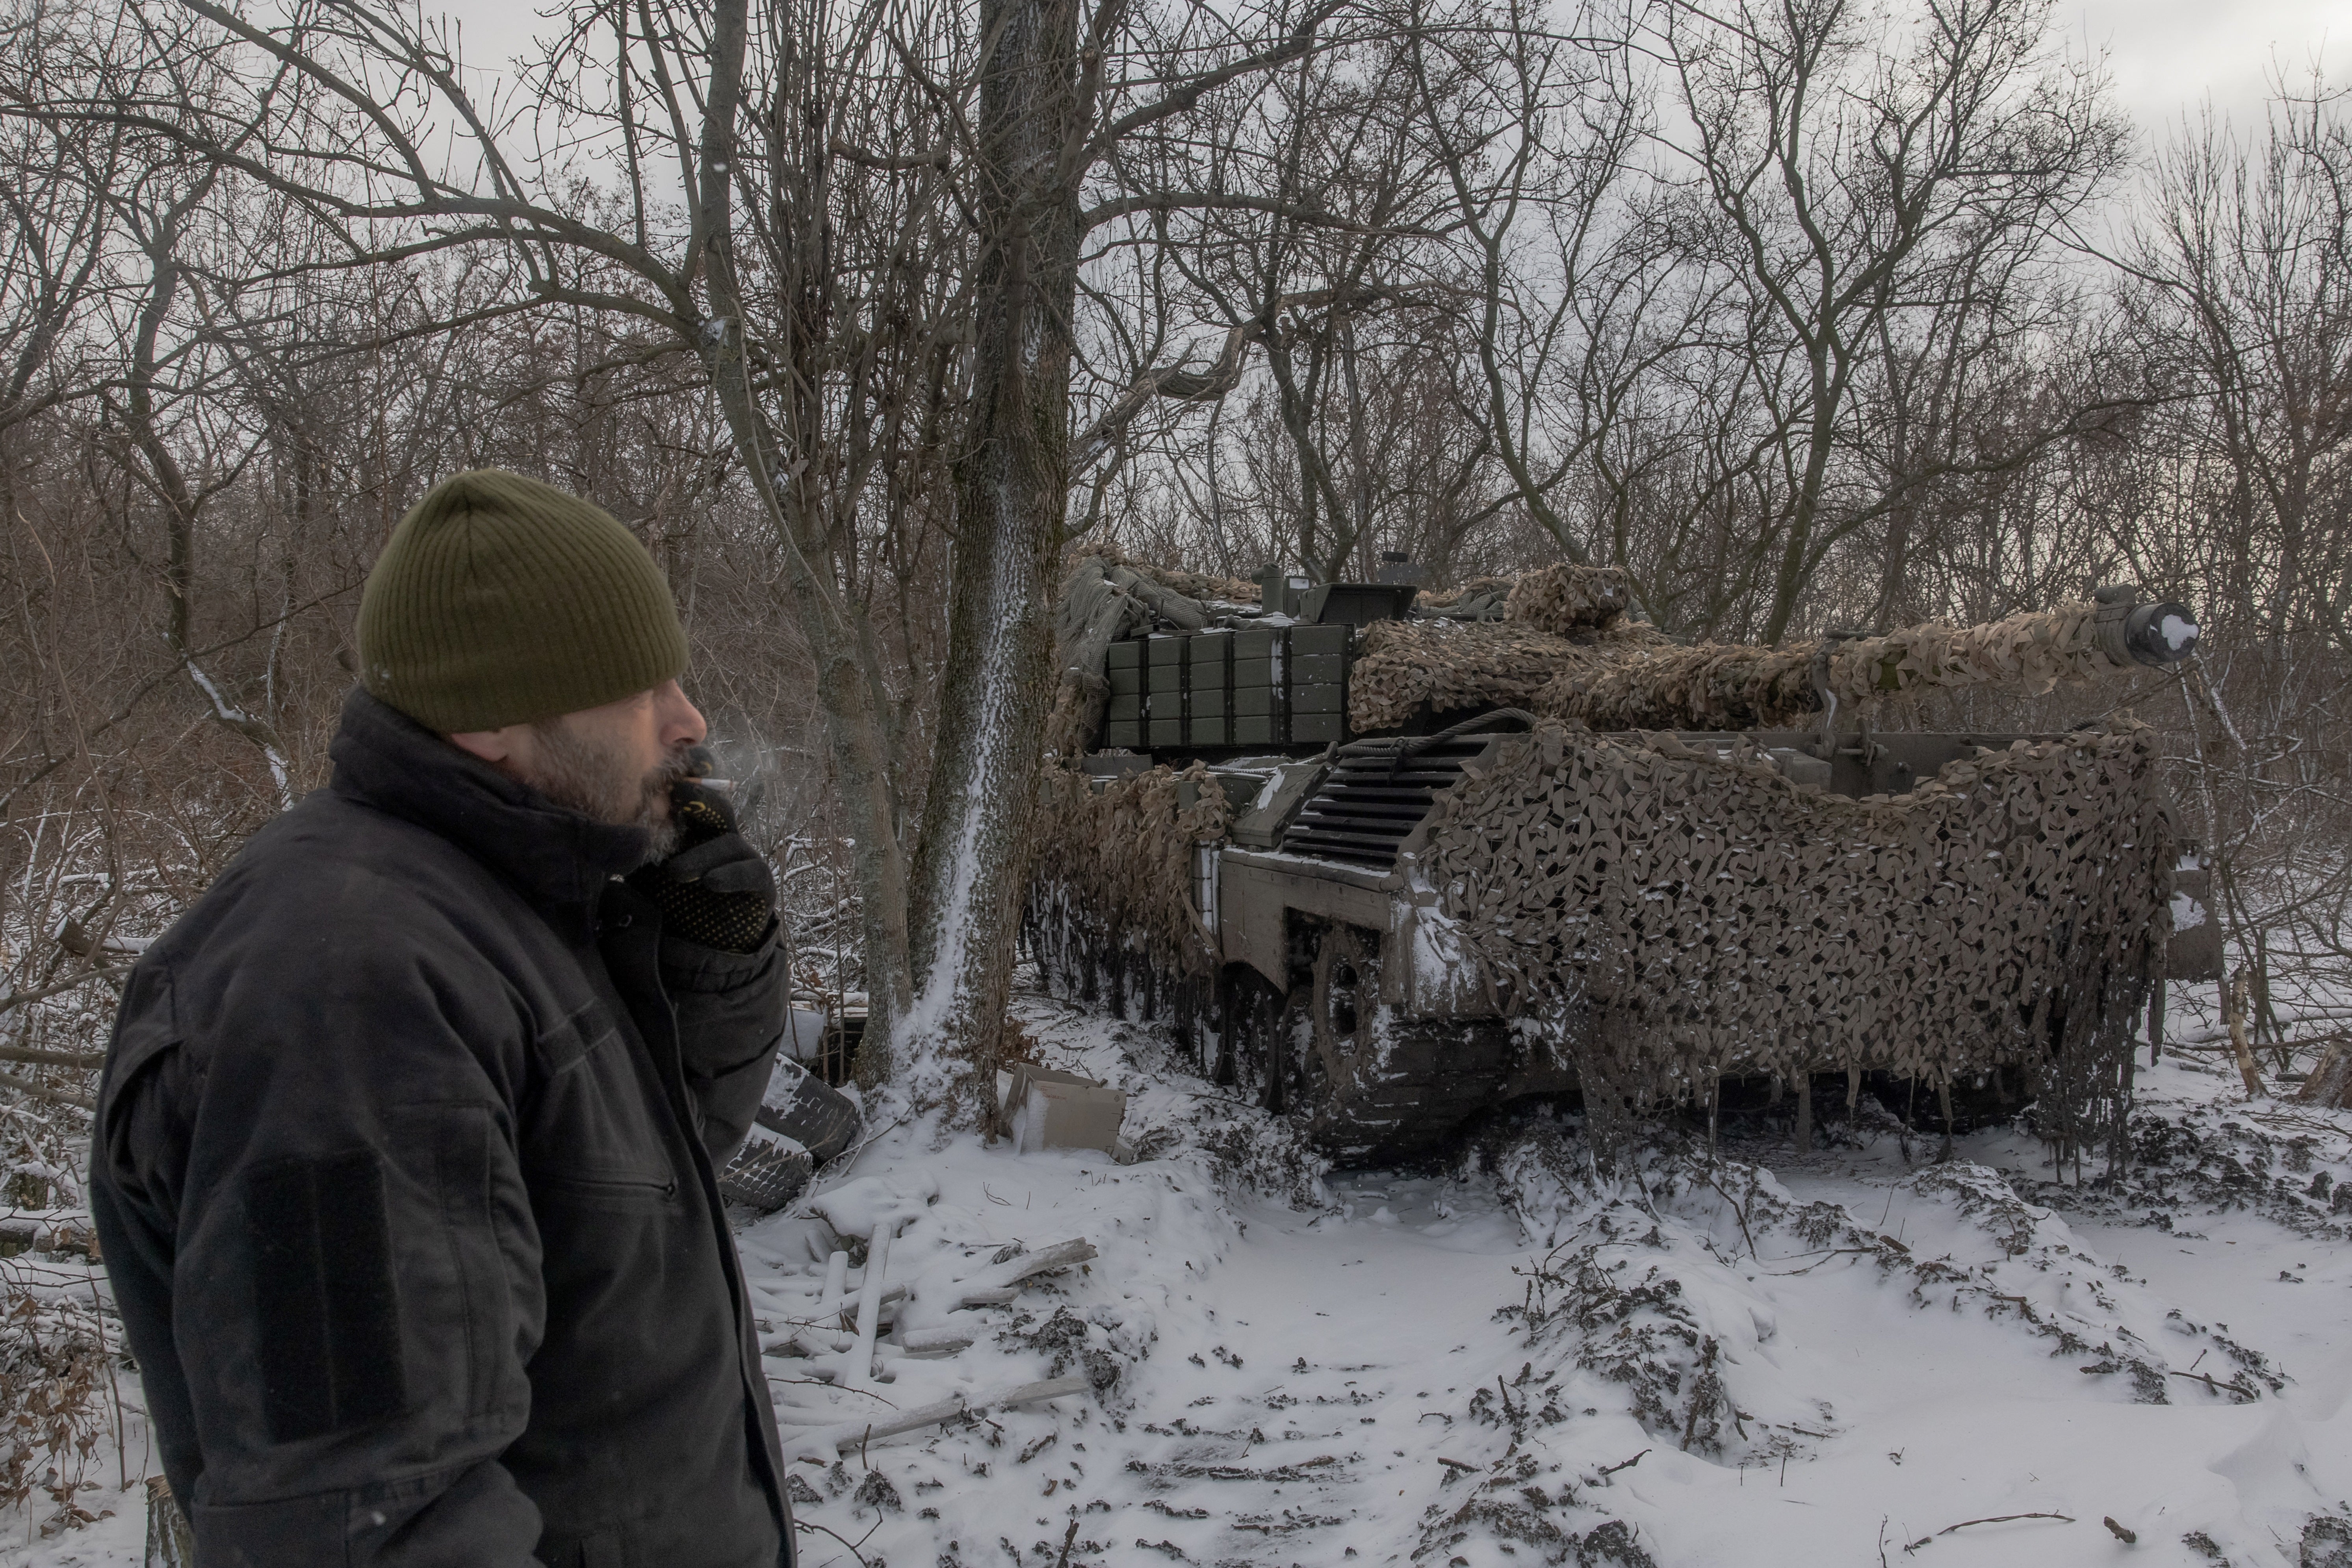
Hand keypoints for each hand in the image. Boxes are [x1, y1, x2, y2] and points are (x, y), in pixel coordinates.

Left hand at [639, 782, 775, 951]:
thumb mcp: (644, 872)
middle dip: (701, 797)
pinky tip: (712, 883)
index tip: (669, 772)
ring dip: (702, 855)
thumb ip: (635, 849)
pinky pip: (750, 871)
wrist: (696, 946)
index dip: (690, 775)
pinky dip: (731, 875)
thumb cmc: (668, 901)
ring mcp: (742, 857)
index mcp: (692, 827)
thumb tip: (608, 828)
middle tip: (680, 795)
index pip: (696, 793)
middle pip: (717, 806)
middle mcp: (719, 835)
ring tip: (678, 874)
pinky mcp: (759, 881)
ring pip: (728, 841)